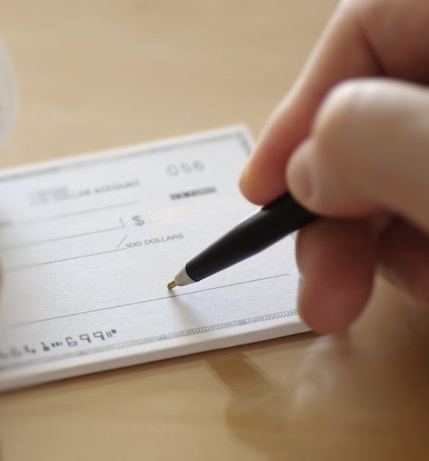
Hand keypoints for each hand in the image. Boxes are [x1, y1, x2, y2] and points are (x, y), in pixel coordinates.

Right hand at [239, 0, 428, 332]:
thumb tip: (306, 173)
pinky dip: (423, 249)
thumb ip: (372, 143)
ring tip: (404, 297)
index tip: (260, 191)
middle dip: (340, 210)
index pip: (367, 26)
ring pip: (406, 171)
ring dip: (381, 244)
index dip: (302, 110)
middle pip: (380, 117)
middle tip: (325, 289)